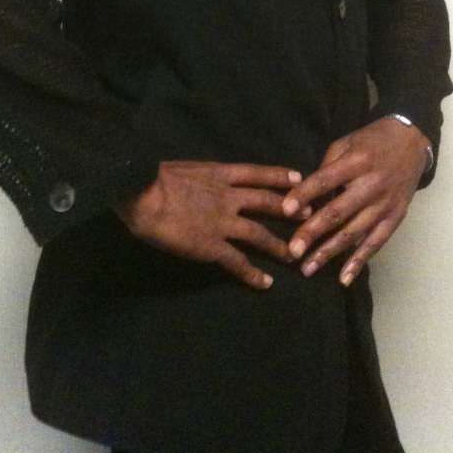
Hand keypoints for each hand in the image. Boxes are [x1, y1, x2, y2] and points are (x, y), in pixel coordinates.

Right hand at [114, 160, 304, 289]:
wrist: (143, 194)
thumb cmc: (154, 177)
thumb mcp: (185, 168)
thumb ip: (200, 177)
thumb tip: (202, 181)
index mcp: (219, 174)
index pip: (255, 173)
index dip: (278, 175)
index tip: (298, 177)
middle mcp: (227, 197)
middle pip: (266, 201)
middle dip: (289, 207)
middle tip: (309, 213)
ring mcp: (223, 222)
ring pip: (259, 234)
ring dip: (278, 245)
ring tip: (294, 255)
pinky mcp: (213, 246)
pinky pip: (238, 262)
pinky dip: (253, 274)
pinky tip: (265, 283)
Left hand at [281, 118, 428, 286]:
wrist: (412, 140)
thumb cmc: (372, 140)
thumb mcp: (346, 142)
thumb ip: (327, 167)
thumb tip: (306, 194)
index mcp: (356, 162)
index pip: (326, 180)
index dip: (305, 195)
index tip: (286, 210)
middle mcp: (371, 185)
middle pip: (338, 212)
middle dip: (313, 232)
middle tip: (293, 251)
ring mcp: (385, 204)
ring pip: (354, 233)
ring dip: (330, 252)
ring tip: (308, 267)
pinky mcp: (396, 217)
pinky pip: (376, 243)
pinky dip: (359, 261)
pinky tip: (344, 278)